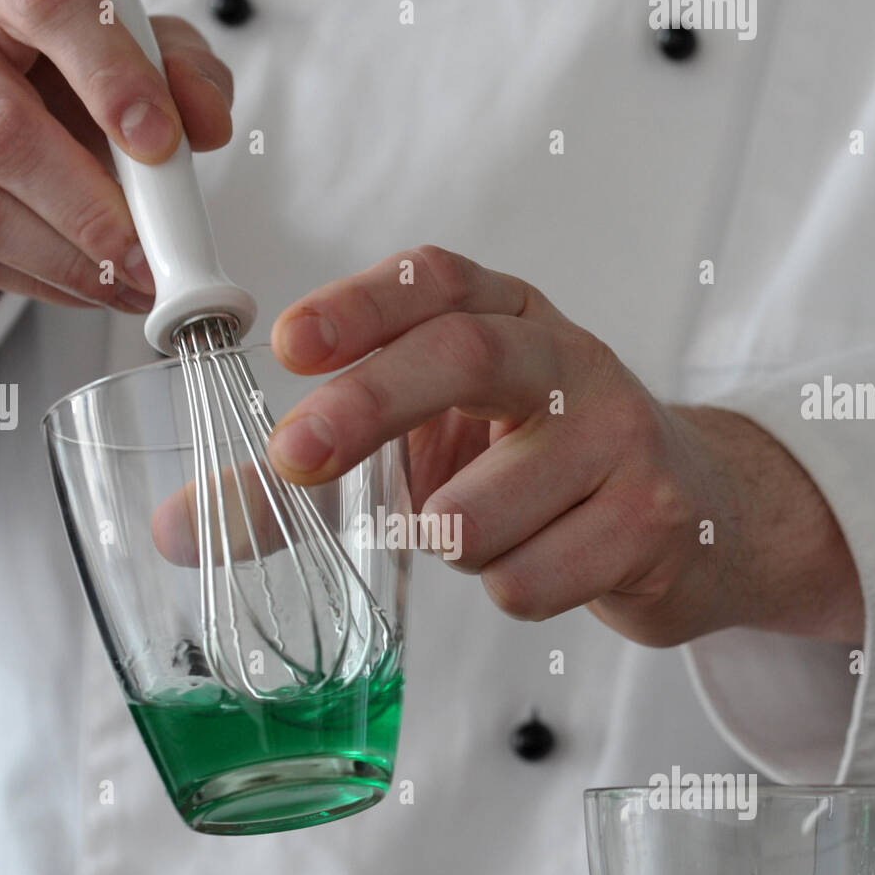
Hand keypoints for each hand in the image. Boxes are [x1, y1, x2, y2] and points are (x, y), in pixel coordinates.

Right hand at [0, 0, 233, 409]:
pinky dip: (33, 281)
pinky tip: (82, 285)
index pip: (47, 4)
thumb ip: (186, 75)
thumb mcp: (140, 57)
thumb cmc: (60, 77)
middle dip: (88, 210)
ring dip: (65, 262)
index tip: (162, 144)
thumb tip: (205, 122)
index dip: (111, 76)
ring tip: (128, 284)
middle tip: (148, 257)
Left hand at [265, 246, 864, 645]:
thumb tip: (175, 530)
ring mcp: (620, 435)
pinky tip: (550, 564)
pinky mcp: (652, 517)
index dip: (361, 304)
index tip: (286, 344)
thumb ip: (308, 488)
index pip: (435, 282)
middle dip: (368, 406)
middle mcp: (567, 360)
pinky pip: (528, 580)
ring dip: (450, 544)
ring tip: (486, 534)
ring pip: (479, 511)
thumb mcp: (432, 454)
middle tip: (293, 458)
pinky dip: (509, 592)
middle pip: (464, 355)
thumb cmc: (540, 476)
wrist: (699, 520)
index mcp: (510, 320)